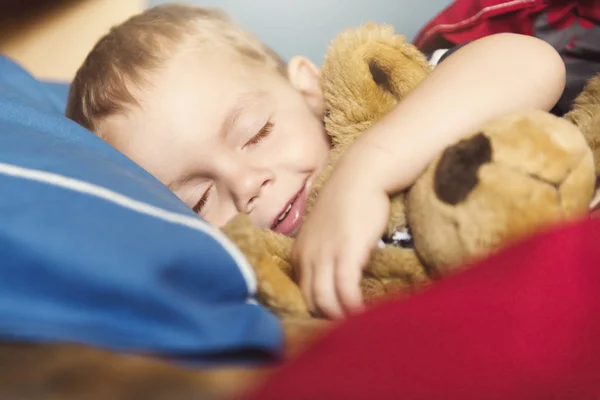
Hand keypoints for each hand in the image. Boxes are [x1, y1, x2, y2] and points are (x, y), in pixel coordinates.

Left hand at [292, 164, 388, 318]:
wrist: (361, 176)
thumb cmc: (348, 202)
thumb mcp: (326, 230)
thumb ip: (324, 253)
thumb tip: (334, 276)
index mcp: (300, 253)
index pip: (303, 294)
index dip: (319, 311)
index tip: (336, 319)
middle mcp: (307, 256)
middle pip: (311, 303)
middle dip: (328, 321)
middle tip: (349, 329)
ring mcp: (325, 255)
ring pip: (325, 302)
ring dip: (341, 319)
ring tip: (359, 326)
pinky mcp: (347, 253)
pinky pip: (346, 291)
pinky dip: (354, 307)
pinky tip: (366, 314)